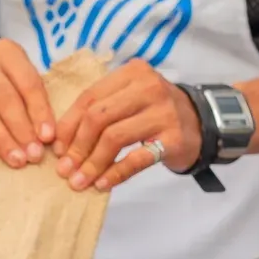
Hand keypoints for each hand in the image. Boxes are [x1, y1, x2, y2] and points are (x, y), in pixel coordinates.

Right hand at [0, 40, 56, 166]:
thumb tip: (46, 137)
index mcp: (7, 52)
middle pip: (4, 97)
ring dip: (0, 138)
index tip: (47, 137)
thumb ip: (34, 101)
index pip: (27, 82)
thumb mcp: (22, 80)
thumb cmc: (4, 83)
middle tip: (33, 154)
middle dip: (21, 129)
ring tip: (15, 159)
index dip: (39, 111)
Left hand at [54, 60, 202, 191]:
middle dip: (77, 147)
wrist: (202, 124)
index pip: (89, 98)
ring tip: (79, 181)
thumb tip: (59, 145)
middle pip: (98, 118)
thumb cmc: (154, 113)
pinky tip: (102, 184)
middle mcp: (148, 87)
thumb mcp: (127, 101)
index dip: (68, 126)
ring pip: (114, 138)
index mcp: (131, 74)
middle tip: (64, 170)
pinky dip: (115, 173)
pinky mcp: (173, 138)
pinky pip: (136, 158)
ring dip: (92, 163)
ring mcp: (163, 112)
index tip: (56, 149)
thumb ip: (97, 113)